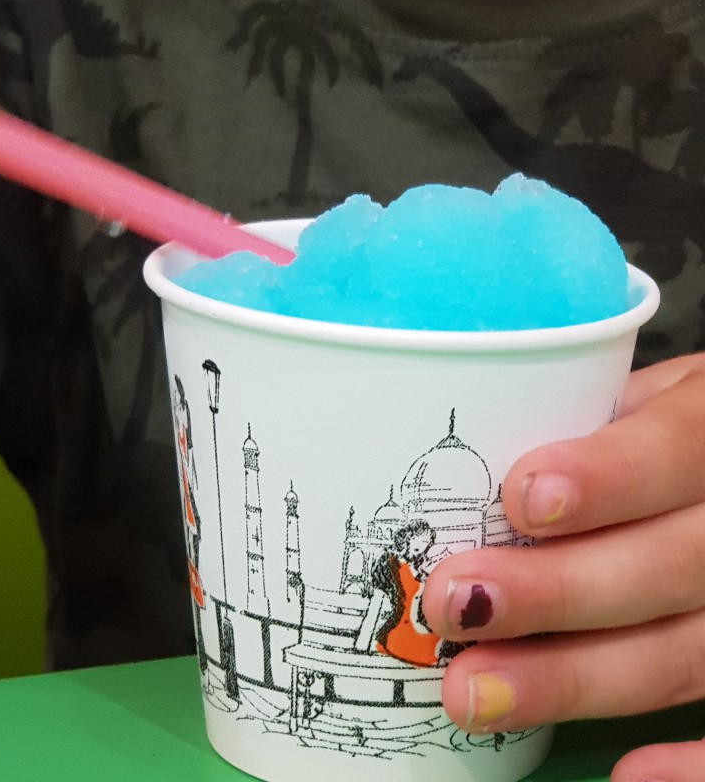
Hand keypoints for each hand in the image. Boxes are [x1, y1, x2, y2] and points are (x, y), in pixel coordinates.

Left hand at [422, 353, 704, 781]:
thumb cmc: (666, 428)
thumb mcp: (643, 394)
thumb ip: (583, 420)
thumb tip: (467, 464)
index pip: (677, 450)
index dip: (609, 478)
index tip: (525, 498)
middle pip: (668, 565)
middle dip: (558, 591)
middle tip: (457, 603)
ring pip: (681, 652)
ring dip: (575, 678)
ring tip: (474, 690)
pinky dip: (691, 765)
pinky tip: (624, 775)